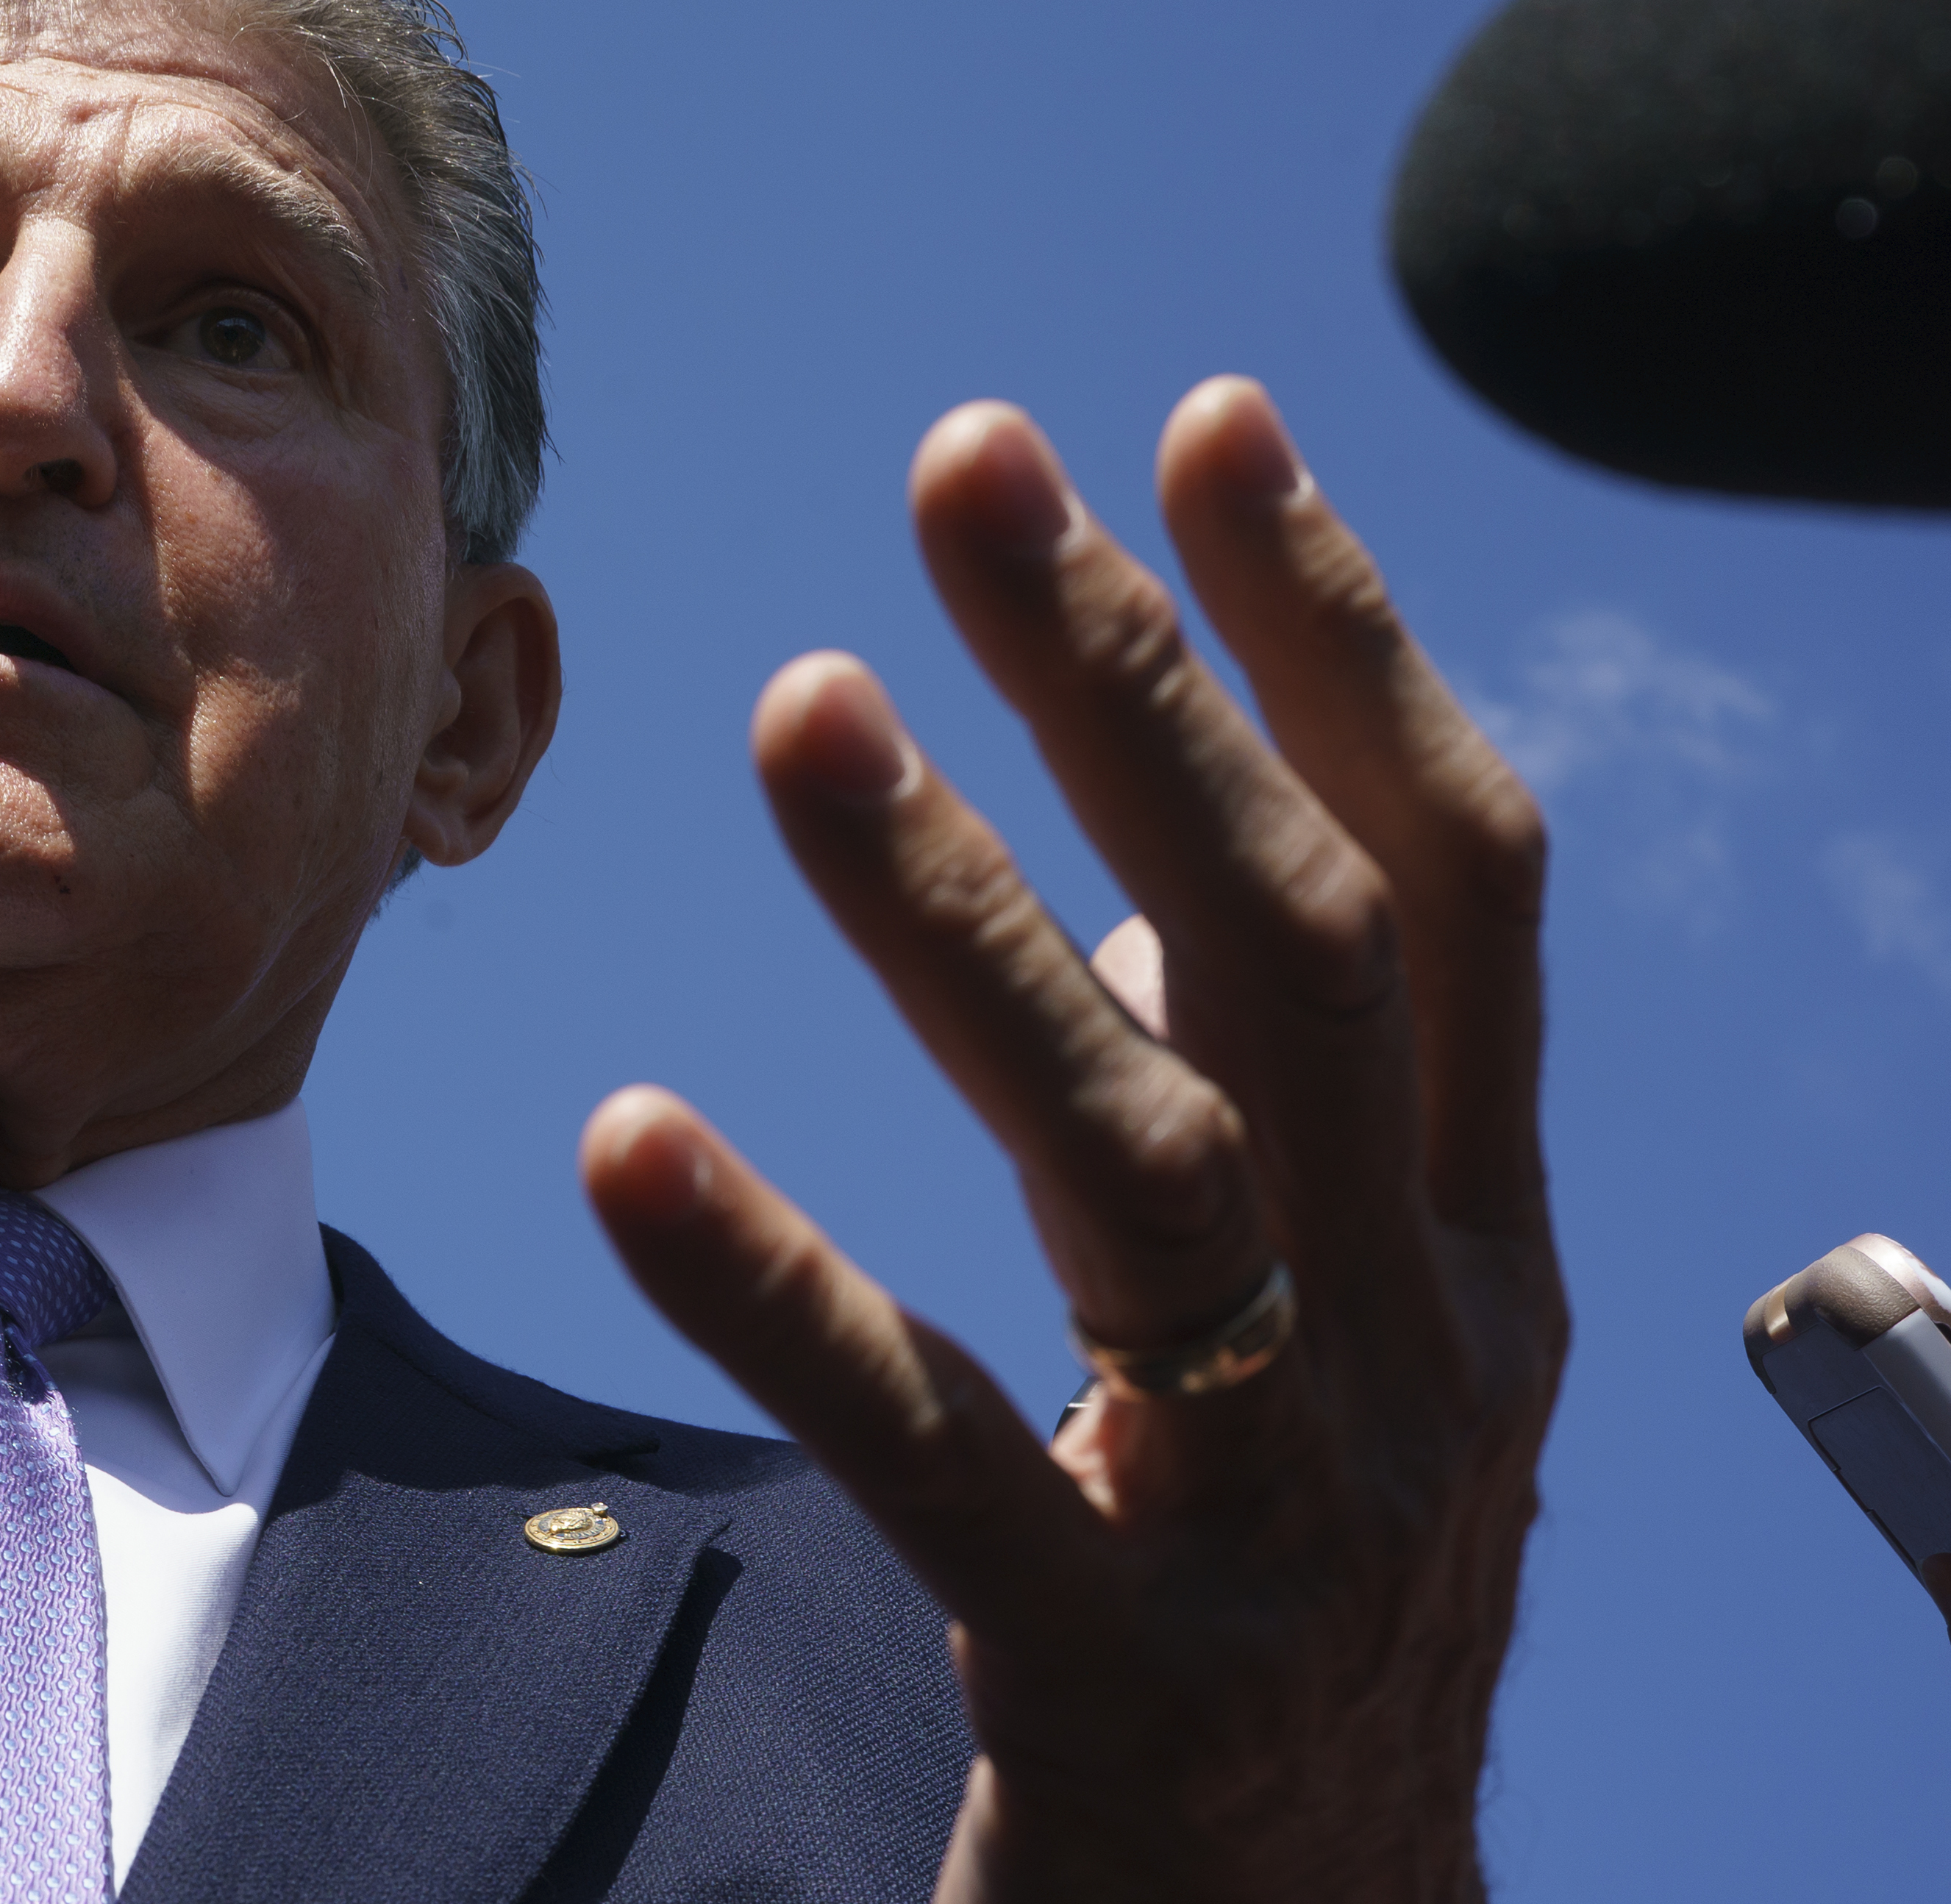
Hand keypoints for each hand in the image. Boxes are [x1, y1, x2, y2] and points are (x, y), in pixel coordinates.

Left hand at [583, 380, 1562, 1902]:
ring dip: (971, 918)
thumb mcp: (1342, 1340)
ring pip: (1151, 1160)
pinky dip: (790, 1286)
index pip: (1453, 886)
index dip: (1343, 642)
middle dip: (1139, 687)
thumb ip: (1268, 1102)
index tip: (1205, 421)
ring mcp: (1295, 1523)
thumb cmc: (1288, 1601)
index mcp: (1481, 1246)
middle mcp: (1429, 1352)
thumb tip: (1142, 833)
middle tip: (966, 461)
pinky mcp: (1129, 1686)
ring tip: (798, 704)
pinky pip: (946, 1453)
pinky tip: (625, 1138)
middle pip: (1294, 957)